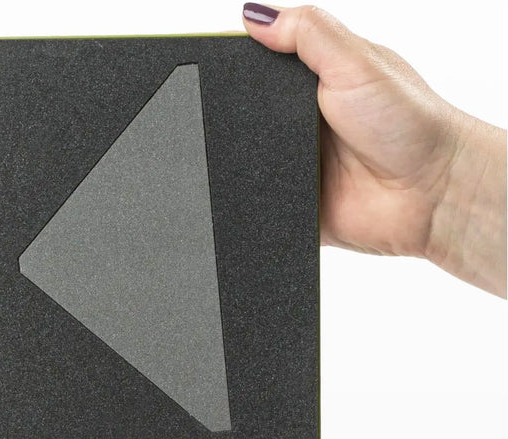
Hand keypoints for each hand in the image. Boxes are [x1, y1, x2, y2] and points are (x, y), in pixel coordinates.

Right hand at [242, 3, 506, 296]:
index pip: (266, 64)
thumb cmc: (411, 124)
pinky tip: (271, 187)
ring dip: (253, 160)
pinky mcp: (296, 202)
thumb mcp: (356, 61)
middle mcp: (307, 122)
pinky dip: (259, 196)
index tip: (227, 63)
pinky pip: (263, 200)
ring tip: (273, 154)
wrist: (430, 194)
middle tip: (259, 118)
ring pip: (251, 160)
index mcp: (319, 80)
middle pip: (251, 115)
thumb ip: (307, 33)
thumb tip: (256, 15)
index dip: (245, 62)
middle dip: (245, 118)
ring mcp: (300, 163)